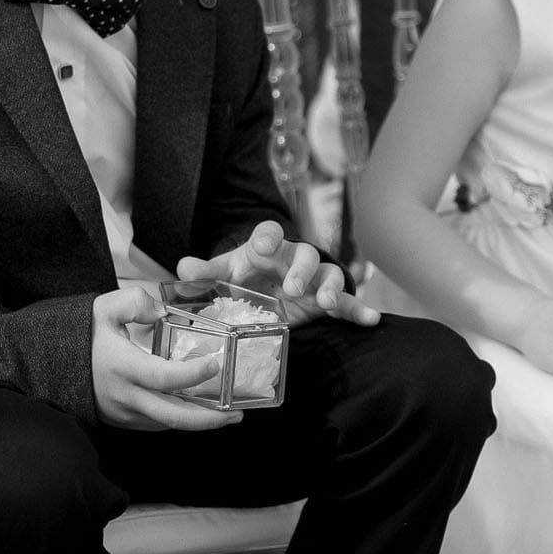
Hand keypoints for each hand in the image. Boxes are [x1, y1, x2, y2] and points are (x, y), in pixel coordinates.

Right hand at [91, 286, 243, 430]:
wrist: (52, 365)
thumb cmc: (83, 335)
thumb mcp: (104, 307)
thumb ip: (134, 301)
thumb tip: (161, 312)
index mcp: (123, 367)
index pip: (163, 378)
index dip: (192, 374)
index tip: (215, 365)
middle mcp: (126, 396)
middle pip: (174, 417)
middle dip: (209, 419)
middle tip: (236, 412)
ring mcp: (125, 413)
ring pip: (169, 424)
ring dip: (199, 421)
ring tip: (226, 412)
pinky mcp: (125, 421)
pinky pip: (158, 423)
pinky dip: (181, 418)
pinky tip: (198, 408)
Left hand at [175, 219, 380, 328]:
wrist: (264, 291)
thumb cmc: (244, 277)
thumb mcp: (223, 275)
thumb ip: (204, 273)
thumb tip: (181, 270)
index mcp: (266, 248)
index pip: (269, 234)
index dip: (268, 238)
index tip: (264, 246)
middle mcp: (293, 260)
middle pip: (305, 254)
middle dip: (301, 270)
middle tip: (292, 289)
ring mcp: (314, 280)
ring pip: (329, 274)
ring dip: (331, 286)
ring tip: (328, 303)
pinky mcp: (327, 301)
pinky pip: (348, 303)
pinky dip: (360, 310)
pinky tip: (371, 320)